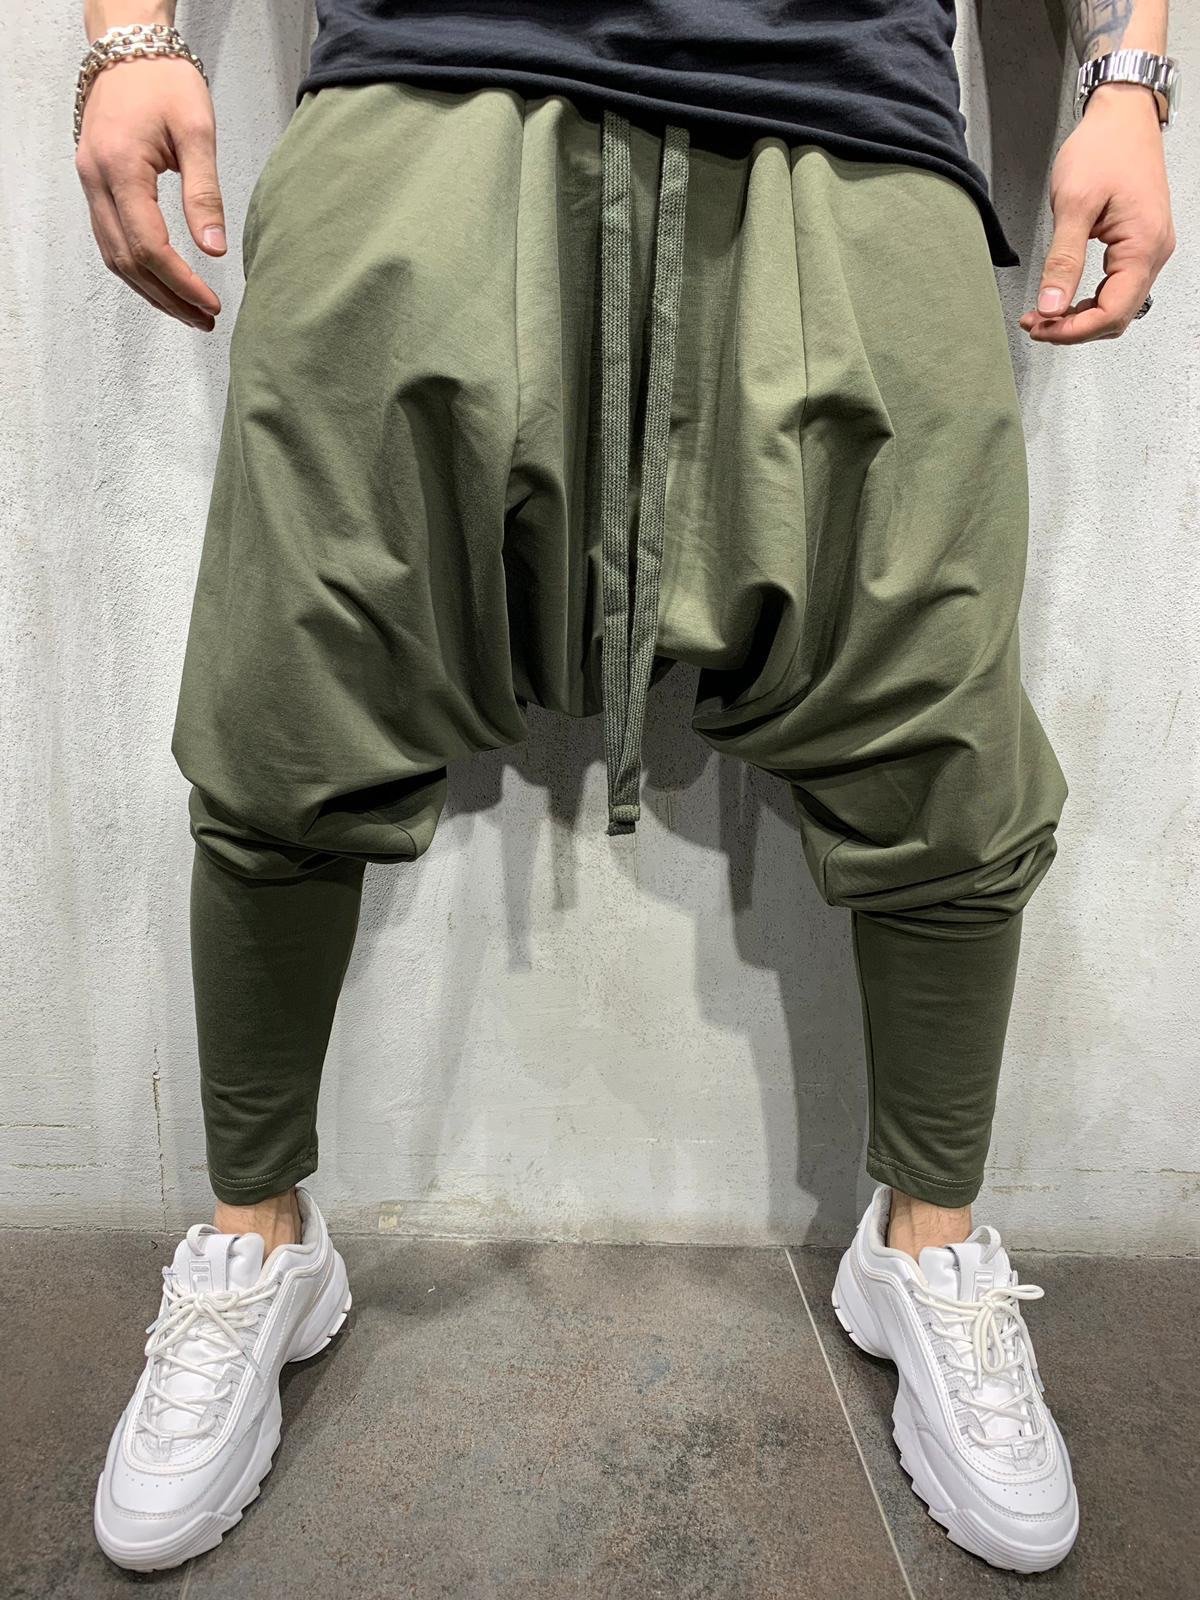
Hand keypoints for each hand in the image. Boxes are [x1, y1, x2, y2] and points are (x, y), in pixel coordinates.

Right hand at [75, 57, 224, 330]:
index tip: (212, 303)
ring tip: (191, 311)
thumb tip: (214, 249)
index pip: (149, 246)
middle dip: (168, 297)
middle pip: (128, 261)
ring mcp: (90, 183)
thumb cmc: (166, 84)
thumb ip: (205, 194)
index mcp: (121, 168)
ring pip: (115, 256)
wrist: (129, 50)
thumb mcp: (197, 132)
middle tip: (205, 319)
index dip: (181, 282)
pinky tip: (165, 283)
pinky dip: (138, 268)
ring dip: (152, 290)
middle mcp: (96, 181)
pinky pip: (111, 240)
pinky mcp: (95, 184)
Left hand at [1020, 82, 1174, 343]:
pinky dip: (1089, 299)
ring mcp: (1149, 247)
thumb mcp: (1074, 204)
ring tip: (1044, 313)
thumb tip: (1052, 306)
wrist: (1122, 114)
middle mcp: (1153, 251)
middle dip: (1074, 328)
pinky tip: (1063, 297)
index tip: (1040, 328)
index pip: (1111, 312)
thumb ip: (1063, 260)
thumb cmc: (1103, 147)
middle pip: (1116, 316)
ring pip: (1117, 305)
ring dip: (1080, 316)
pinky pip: (1118, 286)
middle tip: (1036, 323)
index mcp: (1143, 245)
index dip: (1073, 330)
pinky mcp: (1139, 242)